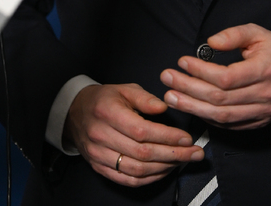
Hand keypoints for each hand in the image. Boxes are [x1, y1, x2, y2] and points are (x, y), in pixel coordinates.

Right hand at [63, 83, 203, 186]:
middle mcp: (102, 136)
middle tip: (194, 153)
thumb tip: (164, 108)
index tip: (187, 138)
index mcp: (108, 112)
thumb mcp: (124, 89)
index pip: (142, 131)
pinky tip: (165, 170)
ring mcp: (99, 156)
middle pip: (142, 153)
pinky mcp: (100, 168)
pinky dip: (149, 178)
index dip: (167, 137)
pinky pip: (128, 180)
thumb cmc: (104, 100)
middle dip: (174, 155)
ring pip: (137, 170)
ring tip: (183, 161)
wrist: (76, 113)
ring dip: (164, 168)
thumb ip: (145, 98)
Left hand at [161, 24, 270, 130]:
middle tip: (167, 79)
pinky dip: (207, 117)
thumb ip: (233, 34)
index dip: (201, 71)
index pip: (226, 77)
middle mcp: (263, 95)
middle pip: (219, 98)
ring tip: (170, 97)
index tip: (182, 61)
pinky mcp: (257, 123)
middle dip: (188, 89)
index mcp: (264, 70)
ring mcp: (261, 113)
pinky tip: (191, 107)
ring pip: (221, 116)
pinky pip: (228, 125)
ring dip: (192, 107)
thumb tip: (209, 43)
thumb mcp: (257, 33)